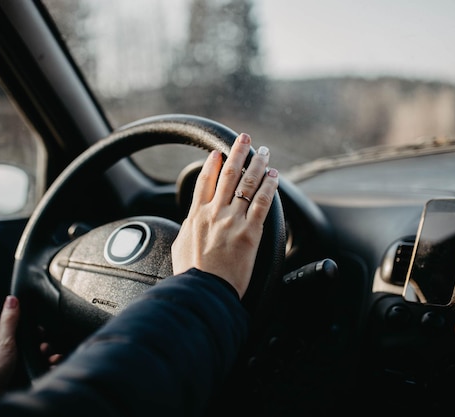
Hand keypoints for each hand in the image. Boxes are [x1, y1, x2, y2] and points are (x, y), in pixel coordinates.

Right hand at [171, 132, 278, 297]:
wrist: (204, 290)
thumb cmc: (191, 273)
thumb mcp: (180, 245)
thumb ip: (188, 227)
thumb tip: (192, 219)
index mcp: (196, 215)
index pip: (205, 181)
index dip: (212, 164)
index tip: (219, 152)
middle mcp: (215, 213)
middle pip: (228, 175)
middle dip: (238, 153)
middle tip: (245, 139)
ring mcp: (233, 220)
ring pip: (248, 184)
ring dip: (257, 165)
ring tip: (264, 153)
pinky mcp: (251, 232)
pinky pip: (263, 203)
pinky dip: (269, 187)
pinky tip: (274, 177)